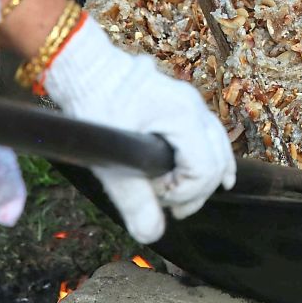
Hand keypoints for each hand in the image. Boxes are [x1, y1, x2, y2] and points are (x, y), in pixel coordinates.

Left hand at [44, 18, 235, 242]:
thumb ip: (133, 199)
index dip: (183, 194)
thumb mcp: (110, 158)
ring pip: (218, 147)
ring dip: (205, 177)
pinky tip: (217, 177)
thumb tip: (153, 236)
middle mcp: (196, 108)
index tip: (153, 196)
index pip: (204, 170)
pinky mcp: (183, 104)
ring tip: (186, 202)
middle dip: (194, 191)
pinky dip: (211, 158)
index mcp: (184, 117)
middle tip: (163, 205)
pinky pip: (209, 136)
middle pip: (216, 161)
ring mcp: (192, 103)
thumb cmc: (95, 107)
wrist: (83, 67)